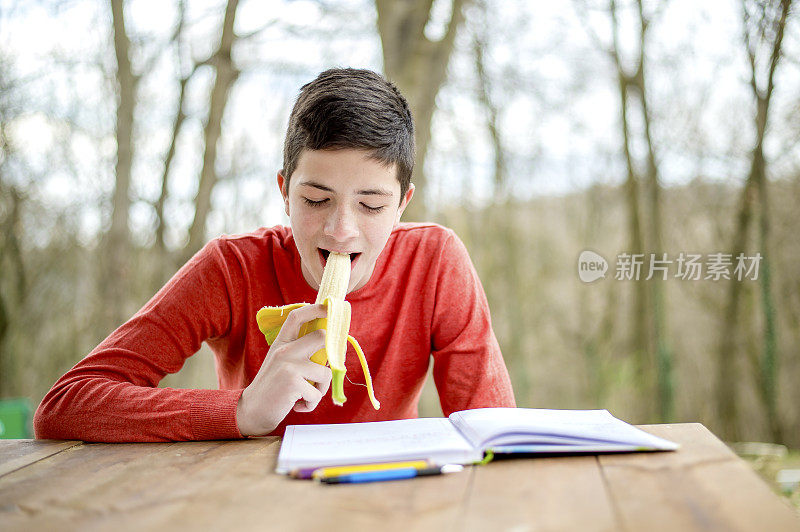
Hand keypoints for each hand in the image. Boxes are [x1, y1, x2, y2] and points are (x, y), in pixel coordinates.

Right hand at [236, 304, 331, 436]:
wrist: (253, 410)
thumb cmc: (273, 387)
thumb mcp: (281, 363)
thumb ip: (298, 352)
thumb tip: (328, 346)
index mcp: (281, 343)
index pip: (297, 317)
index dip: (314, 308)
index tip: (328, 307)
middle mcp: (284, 350)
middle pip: (321, 336)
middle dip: (330, 355)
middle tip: (320, 372)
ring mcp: (288, 365)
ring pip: (325, 371)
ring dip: (321, 388)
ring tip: (307, 394)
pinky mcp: (292, 382)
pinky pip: (317, 393)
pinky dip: (312, 403)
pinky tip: (299, 405)